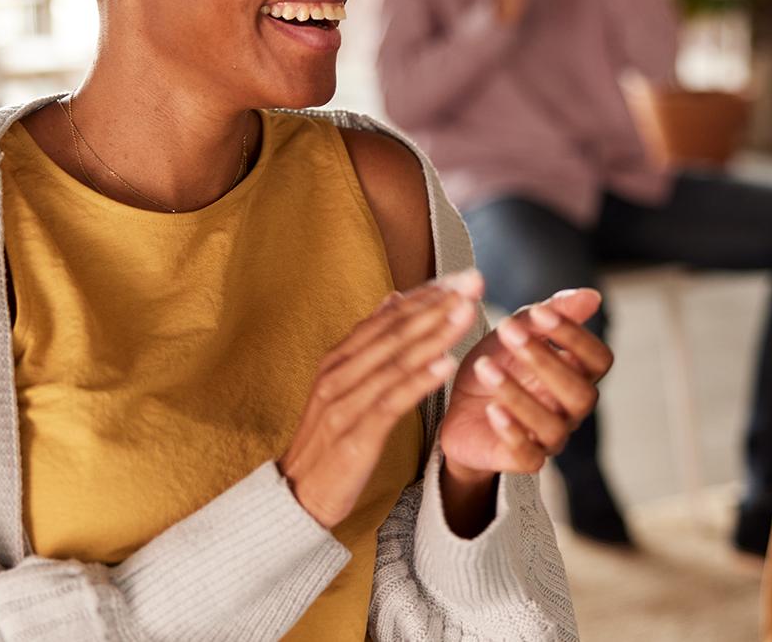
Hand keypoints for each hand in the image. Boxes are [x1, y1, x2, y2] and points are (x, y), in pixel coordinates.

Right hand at [280, 272, 482, 527]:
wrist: (298, 493)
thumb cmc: (330, 439)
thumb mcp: (346, 384)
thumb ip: (371, 344)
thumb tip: (394, 299)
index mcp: (340, 359)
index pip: (389, 316)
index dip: (428, 294)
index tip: (464, 277)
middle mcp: (339, 373)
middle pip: (394, 331)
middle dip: (437, 305)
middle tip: (473, 284)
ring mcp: (344, 402)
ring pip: (395, 361)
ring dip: (434, 334)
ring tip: (466, 313)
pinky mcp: (354, 435)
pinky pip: (390, 402)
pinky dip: (418, 381)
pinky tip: (446, 365)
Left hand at [439, 288, 611, 479]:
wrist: (459, 409)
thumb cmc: (497, 366)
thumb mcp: (514, 335)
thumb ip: (549, 316)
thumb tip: (592, 296)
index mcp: (577, 375)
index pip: (599, 360)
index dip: (576, 336)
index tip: (540, 312)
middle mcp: (571, 409)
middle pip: (581, 393)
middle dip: (545, 360)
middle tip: (508, 332)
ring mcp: (550, 438)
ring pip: (552, 425)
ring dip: (518, 393)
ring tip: (485, 367)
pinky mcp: (524, 460)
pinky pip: (529, 455)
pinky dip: (512, 431)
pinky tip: (492, 409)